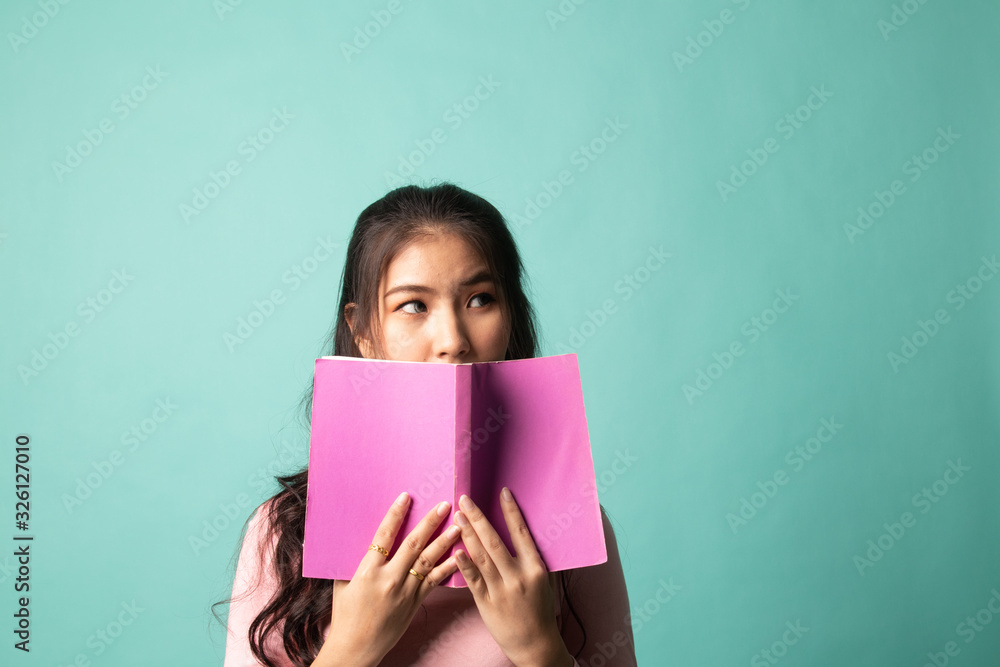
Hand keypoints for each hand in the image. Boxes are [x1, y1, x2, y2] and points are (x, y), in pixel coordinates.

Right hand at [313, 492, 460, 666]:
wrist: (356, 648)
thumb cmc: (346, 615)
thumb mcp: (342, 584)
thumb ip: (354, 562)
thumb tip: (358, 538)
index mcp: (368, 571)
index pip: (383, 536)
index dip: (395, 515)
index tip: (406, 497)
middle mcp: (389, 579)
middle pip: (412, 545)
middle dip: (429, 523)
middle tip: (444, 505)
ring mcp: (404, 592)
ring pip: (428, 562)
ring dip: (444, 542)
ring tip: (458, 526)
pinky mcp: (415, 603)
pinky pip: (434, 582)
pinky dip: (448, 568)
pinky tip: (461, 557)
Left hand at [452, 488, 573, 666]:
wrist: (535, 643)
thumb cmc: (539, 608)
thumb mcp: (541, 580)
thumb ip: (528, 559)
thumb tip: (515, 532)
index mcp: (535, 568)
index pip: (522, 533)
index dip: (511, 512)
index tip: (502, 492)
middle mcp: (518, 577)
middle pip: (495, 542)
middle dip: (479, 518)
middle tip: (466, 499)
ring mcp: (502, 591)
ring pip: (482, 557)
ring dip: (467, 534)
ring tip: (457, 516)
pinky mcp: (487, 603)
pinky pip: (473, 580)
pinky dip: (464, 564)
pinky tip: (455, 549)